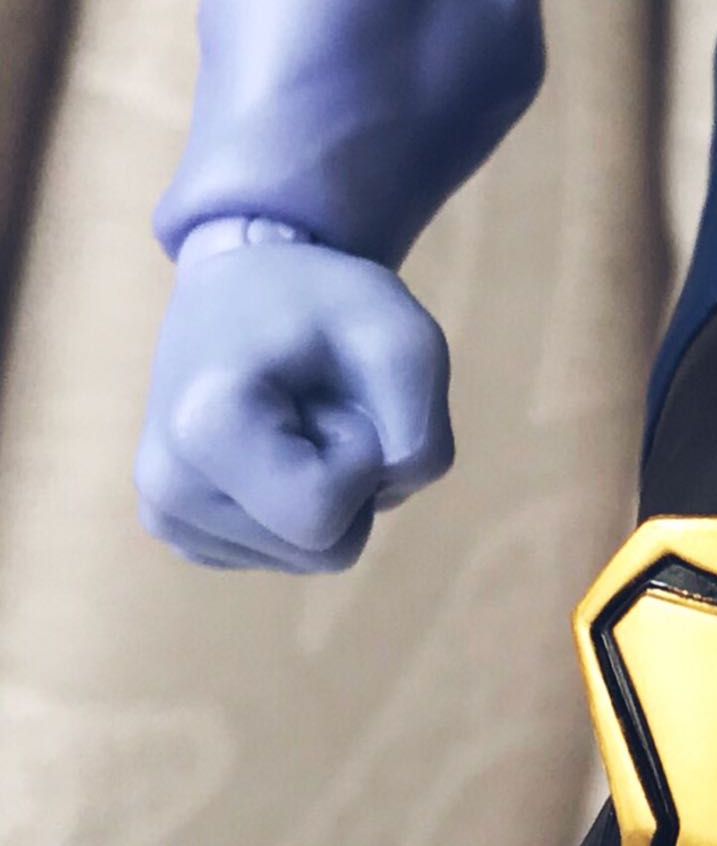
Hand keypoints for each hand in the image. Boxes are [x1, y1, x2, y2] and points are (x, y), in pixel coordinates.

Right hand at [137, 240, 452, 571]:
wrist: (237, 287)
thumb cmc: (320, 304)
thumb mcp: (403, 338)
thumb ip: (422, 427)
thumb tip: (393, 489)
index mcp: (202, 429)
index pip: (322, 514)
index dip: (363, 462)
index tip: (337, 399)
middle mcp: (165, 489)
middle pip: (325, 552)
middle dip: (351, 484)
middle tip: (319, 408)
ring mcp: (165, 516)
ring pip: (309, 559)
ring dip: (328, 492)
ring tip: (293, 420)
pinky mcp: (178, 530)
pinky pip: (282, 555)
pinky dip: (297, 507)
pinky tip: (274, 447)